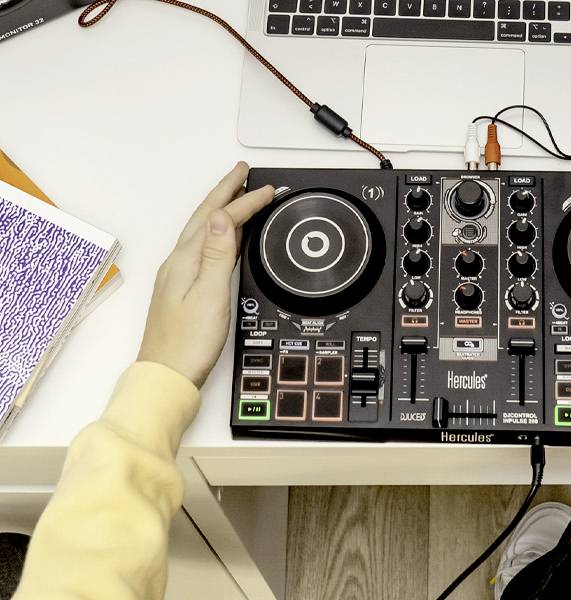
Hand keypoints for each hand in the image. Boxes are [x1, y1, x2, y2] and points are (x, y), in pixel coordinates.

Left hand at [137, 163, 274, 386]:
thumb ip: (218, 255)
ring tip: (237, 196)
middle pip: (205, 218)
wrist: (167, 376)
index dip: (244, 201)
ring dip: (222, 210)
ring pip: (204, 231)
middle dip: (225, 192)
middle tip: (243, 174)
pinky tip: (227, 238)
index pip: (220, 220)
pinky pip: (204, 248)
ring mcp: (180, 276)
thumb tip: (224, 217)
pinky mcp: (184, 289)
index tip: (267, 189)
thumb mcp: (209, 295)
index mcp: (186, 260)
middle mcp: (179, 263)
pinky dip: (220, 234)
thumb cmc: (188, 343)